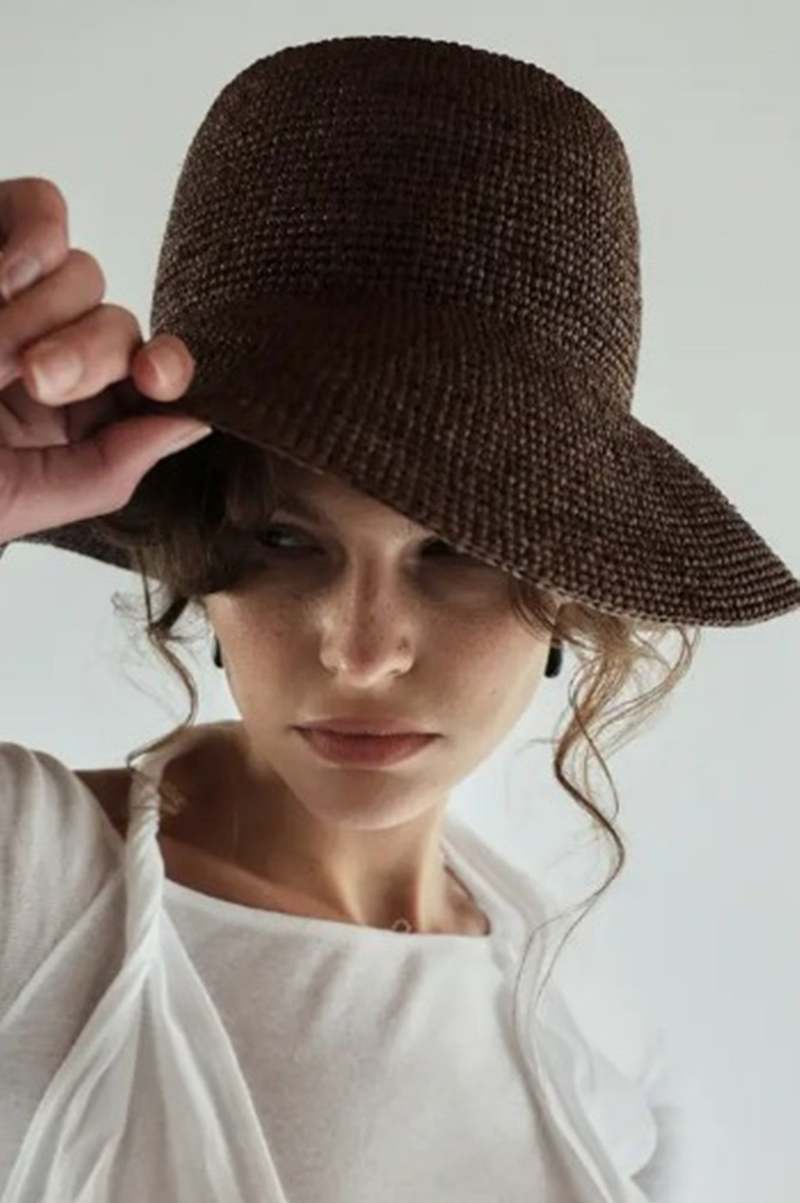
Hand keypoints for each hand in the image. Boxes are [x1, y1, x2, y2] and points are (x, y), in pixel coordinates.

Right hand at [0, 175, 211, 542]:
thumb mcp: (13, 498)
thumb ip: (106, 467)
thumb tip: (192, 422)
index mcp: (60, 420)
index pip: (143, 379)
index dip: (167, 368)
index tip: (159, 375)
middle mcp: (42, 351)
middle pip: (117, 322)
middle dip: (85, 353)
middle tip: (27, 377)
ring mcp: (10, 289)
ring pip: (84, 270)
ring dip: (38, 309)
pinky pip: (42, 210)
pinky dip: (28, 239)